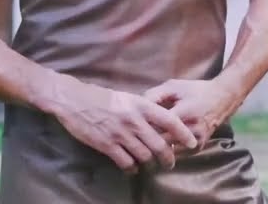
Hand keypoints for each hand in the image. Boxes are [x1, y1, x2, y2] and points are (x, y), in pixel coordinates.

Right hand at [50, 77, 197, 172]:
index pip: (170, 121)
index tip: (192, 143)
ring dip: (149, 163)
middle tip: (170, 163)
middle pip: (160, 145)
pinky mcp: (107, 145)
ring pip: (144, 156)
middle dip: (168, 157)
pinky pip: (126, 162)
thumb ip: (143, 110)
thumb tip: (159, 122)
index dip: (184, 134)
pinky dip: (132, 168)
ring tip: (150, 165)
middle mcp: (134, 120)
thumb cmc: (102, 98)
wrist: (75, 101)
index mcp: (141, 105)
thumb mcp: (127, 98)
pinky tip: (132, 168)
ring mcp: (120, 134)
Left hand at [143, 78, 240, 151]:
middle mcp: (191, 130)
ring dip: (157, 148)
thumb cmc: (195, 90)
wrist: (222, 98)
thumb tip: (136, 106)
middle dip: (147, 141)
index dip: (143, 129)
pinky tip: (159, 144)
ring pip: (169, 152)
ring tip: (145, 141)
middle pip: (161, 143)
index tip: (133, 127)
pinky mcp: (199, 147)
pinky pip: (177, 154)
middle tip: (136, 137)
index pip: (157, 128)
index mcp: (183, 113)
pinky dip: (168, 150)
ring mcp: (196, 141)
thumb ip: (154, 95)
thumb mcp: (174, 86)